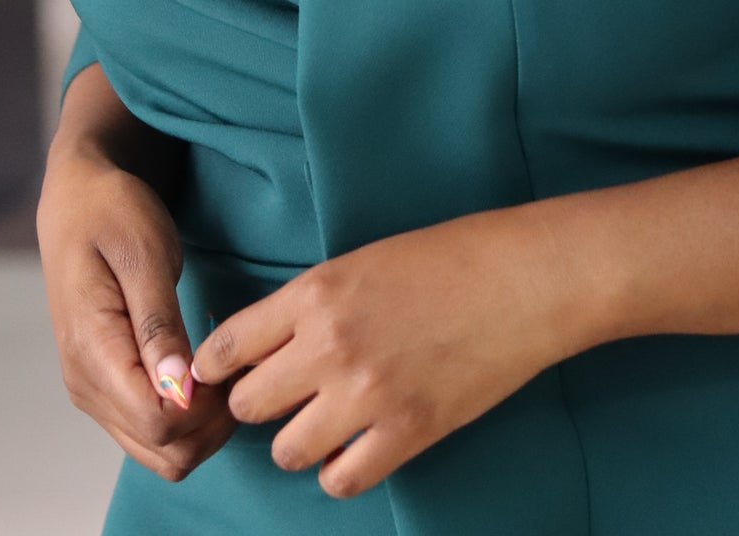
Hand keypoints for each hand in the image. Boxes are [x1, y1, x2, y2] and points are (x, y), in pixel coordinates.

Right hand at [37, 145, 236, 481]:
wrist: (75, 201)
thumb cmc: (112, 213)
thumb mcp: (143, 254)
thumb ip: (159, 325)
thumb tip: (178, 391)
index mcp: (92, 353)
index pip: (157, 423)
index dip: (207, 407)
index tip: (233, 361)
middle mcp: (86, 386)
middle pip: (163, 451)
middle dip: (213, 424)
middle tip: (240, 364)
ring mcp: (93, 392)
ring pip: (160, 451)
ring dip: (203, 425)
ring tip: (226, 366)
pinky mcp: (105, 387)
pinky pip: (151, 431)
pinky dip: (188, 417)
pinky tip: (206, 371)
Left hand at [189, 202, 577, 497]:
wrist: (523, 280)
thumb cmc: (451, 258)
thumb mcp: (366, 261)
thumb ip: (313, 303)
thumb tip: (268, 346)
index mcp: (318, 292)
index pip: (227, 346)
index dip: (215, 367)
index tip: (218, 375)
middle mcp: (331, 346)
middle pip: (249, 405)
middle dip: (258, 403)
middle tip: (282, 395)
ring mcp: (368, 395)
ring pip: (286, 451)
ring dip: (298, 440)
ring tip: (323, 421)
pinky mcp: (407, 433)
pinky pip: (341, 480)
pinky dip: (339, 469)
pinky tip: (354, 446)